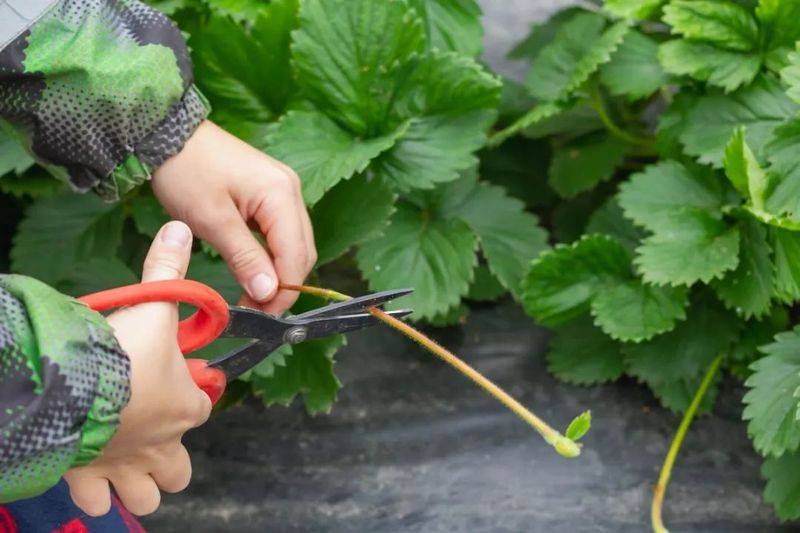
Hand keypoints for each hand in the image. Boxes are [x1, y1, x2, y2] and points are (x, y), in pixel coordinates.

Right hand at [64, 221, 211, 515]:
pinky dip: (93, 491)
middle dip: (169, 458)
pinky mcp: (91, 478)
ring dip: (139, 483)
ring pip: (147, 494)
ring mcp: (127, 467)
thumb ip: (167, 269)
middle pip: (179, 470)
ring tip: (122, 459)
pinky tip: (85, 471)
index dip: (194, 394)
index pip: (203, 406)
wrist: (73, 386)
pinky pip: (97, 500)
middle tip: (150, 431)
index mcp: (184, 407)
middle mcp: (162, 445)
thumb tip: (181, 229)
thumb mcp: (152, 305)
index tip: (179, 381)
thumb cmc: (122, 352)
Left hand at [152, 121, 316, 313]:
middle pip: (302, 253)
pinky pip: (282, 233)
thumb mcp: (212, 220)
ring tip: (251, 295)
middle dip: (282, 286)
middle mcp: (291, 191)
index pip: (296, 257)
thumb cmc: (186, 172)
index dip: (282, 292)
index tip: (259, 315)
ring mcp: (284, 190)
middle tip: (253, 310)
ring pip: (294, 245)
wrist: (169, 134)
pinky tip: (253, 269)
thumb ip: (245, 258)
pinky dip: (271, 255)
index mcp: (281, 195)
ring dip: (277, 273)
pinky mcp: (272, 193)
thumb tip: (268, 293)